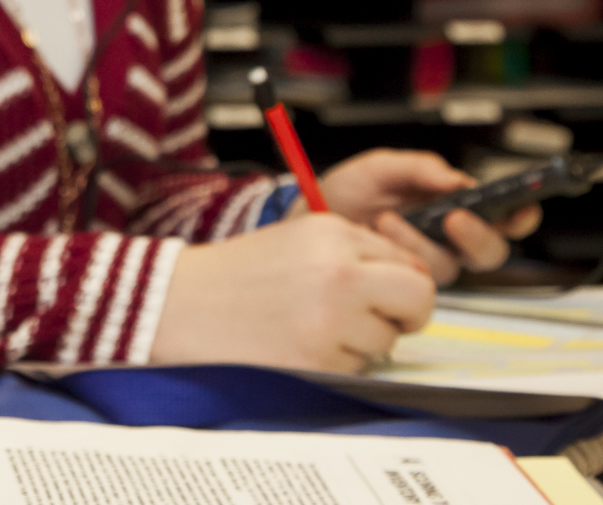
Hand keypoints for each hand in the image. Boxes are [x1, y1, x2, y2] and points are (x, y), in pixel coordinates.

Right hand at [149, 212, 436, 373]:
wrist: (184, 305)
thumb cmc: (240, 274)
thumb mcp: (300, 239)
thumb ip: (359, 251)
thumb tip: (414, 281)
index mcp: (334, 233)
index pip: (410, 263)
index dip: (399, 284)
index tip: (380, 294)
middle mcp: (340, 272)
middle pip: (419, 299)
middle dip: (406, 314)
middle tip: (375, 319)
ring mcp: (332, 319)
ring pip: (388, 341)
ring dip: (362, 341)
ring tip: (314, 326)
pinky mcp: (320, 361)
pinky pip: (358, 369)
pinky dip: (336, 363)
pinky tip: (300, 344)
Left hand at [313, 148, 540, 284]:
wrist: (310, 216)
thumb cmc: (349, 193)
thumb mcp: (381, 167)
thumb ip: (418, 168)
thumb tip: (456, 179)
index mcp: (455, 206)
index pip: (503, 217)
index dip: (520, 215)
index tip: (522, 206)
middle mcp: (449, 240)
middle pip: (489, 252)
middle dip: (478, 236)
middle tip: (454, 218)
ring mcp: (428, 262)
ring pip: (450, 268)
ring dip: (421, 243)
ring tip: (389, 219)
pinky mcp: (404, 280)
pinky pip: (417, 277)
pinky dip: (399, 254)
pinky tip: (380, 234)